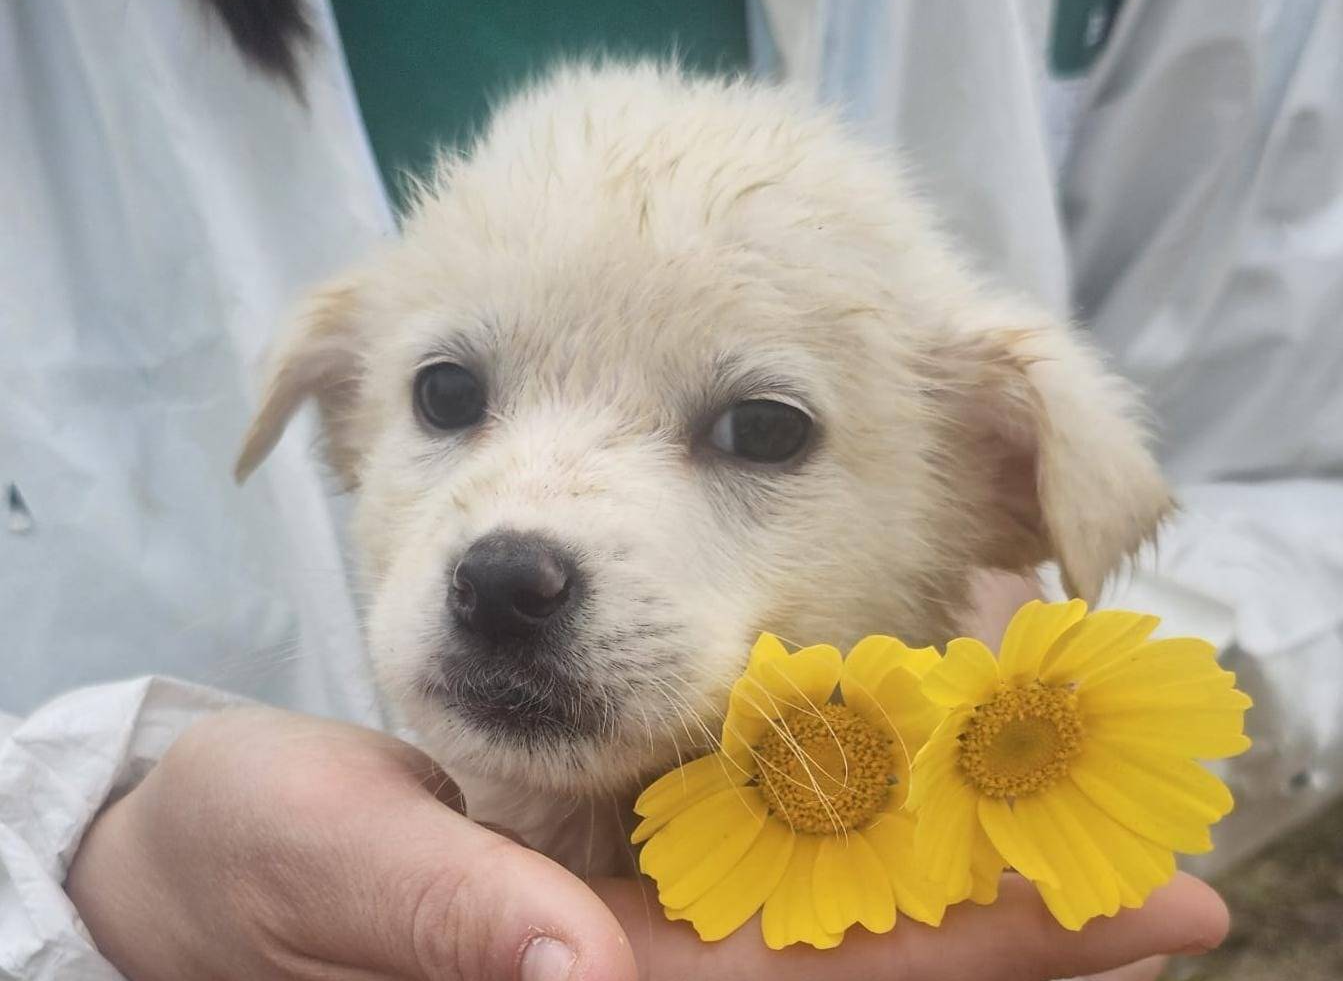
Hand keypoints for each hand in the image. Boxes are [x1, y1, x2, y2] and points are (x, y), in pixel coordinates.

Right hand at [67, 707, 1226, 980]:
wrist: (197, 847)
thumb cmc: (245, 862)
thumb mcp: (332, 874)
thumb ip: (454, 925)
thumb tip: (581, 973)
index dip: (968, 952)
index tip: (1120, 913)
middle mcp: (638, 958)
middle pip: (861, 958)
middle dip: (1020, 926)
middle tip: (1178, 890)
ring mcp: (635, 916)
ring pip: (833, 906)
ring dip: (967, 868)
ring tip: (1098, 828)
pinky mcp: (610, 863)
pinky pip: (766, 850)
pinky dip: (864, 814)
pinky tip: (935, 772)